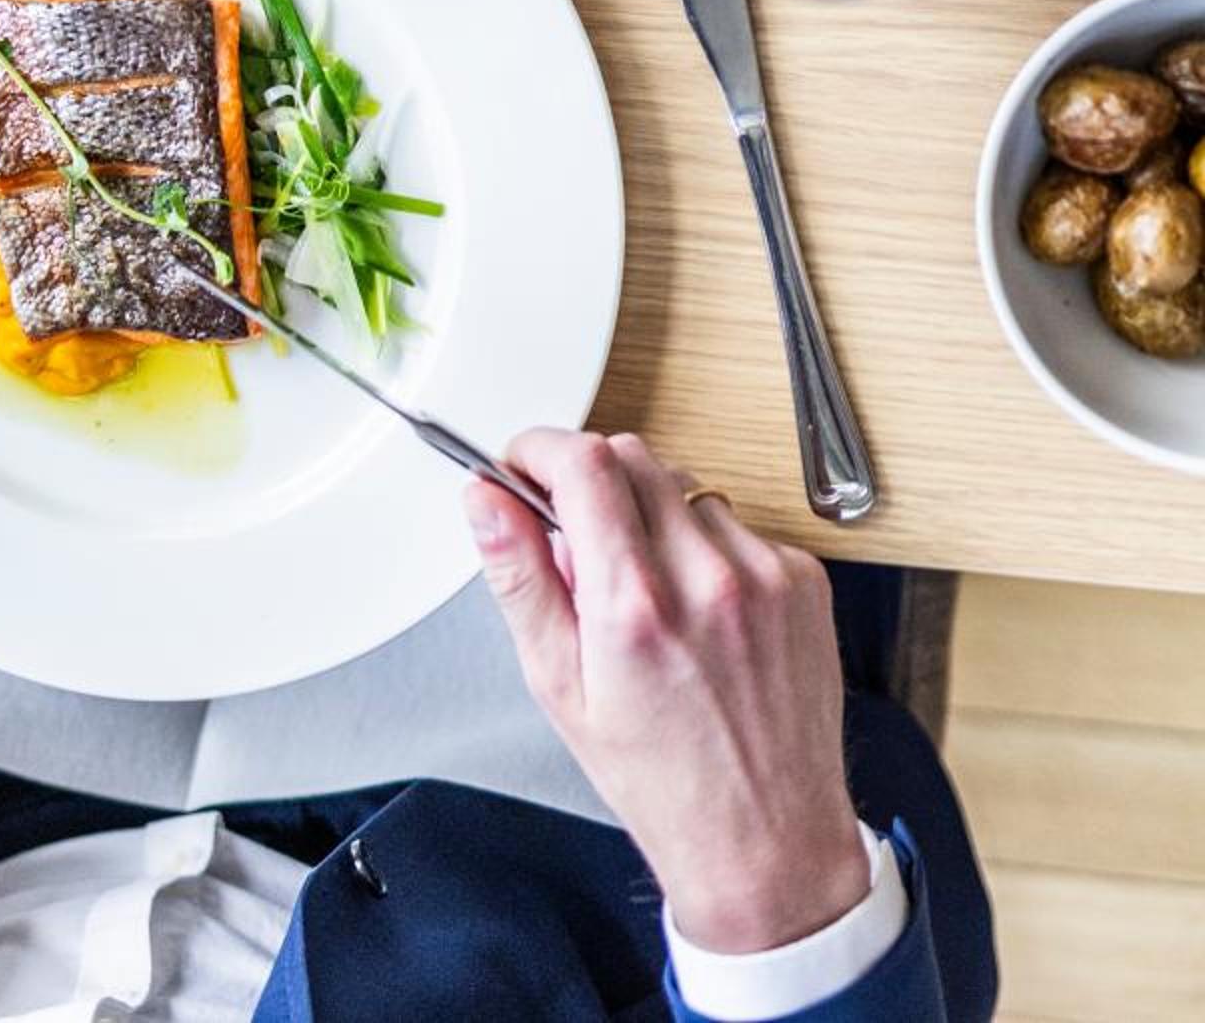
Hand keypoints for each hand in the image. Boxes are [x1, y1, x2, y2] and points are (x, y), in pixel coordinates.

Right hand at [468, 431, 869, 955]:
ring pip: (683, 487)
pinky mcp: (803, 580)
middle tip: (579, 542)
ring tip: (648, 594)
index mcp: (635, 606)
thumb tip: (486, 501)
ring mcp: (765, 575)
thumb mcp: (560, 687)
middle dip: (590, 480)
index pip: (583, 462)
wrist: (767, 839)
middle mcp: (706, 579)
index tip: (525, 469)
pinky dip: (705, 547)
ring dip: (651, 515)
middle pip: (632, 457)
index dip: (540, 450)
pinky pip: (735, 523)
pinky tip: (701, 611)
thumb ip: (519, 578)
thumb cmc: (661, 781)